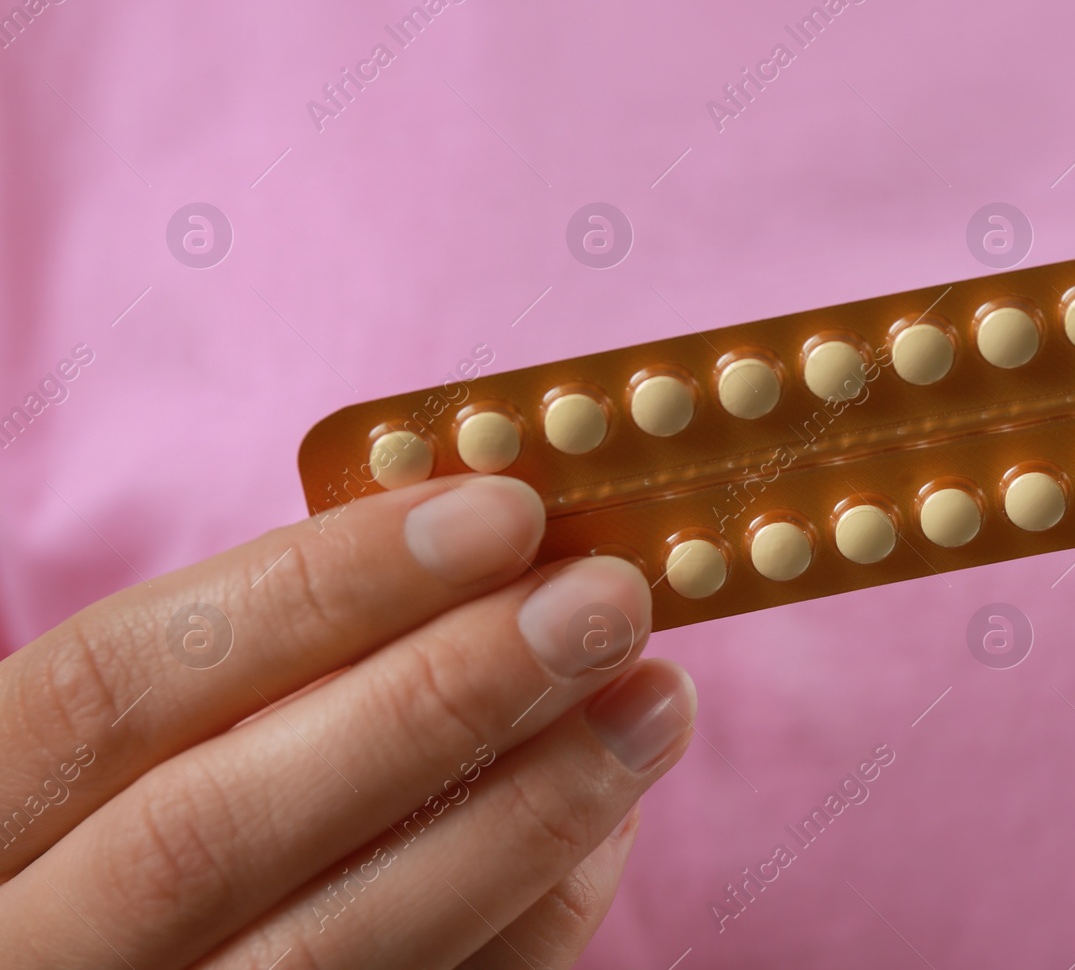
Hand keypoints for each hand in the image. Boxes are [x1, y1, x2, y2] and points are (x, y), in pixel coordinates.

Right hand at [0, 475, 694, 967]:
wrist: (123, 959)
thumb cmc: (131, 822)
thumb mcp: (135, 743)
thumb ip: (259, 673)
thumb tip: (489, 566)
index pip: (115, 686)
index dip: (315, 588)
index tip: (498, 510)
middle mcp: (30, 952)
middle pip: (215, 830)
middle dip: (436, 699)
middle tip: (605, 601)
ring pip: (327, 957)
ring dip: (522, 815)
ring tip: (653, 701)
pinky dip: (528, 920)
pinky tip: (606, 827)